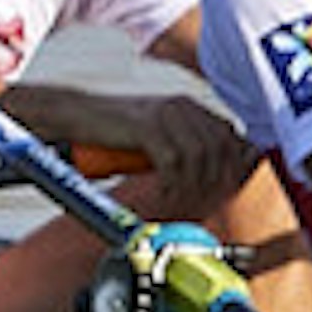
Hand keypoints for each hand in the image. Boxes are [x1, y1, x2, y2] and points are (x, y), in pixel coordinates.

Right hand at [121, 94, 252, 212]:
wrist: (77, 116)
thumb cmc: (116, 134)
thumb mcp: (157, 136)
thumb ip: (183, 147)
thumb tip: (211, 179)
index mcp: (190, 106)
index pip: (230, 136)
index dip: (234, 165)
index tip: (226, 192)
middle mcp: (183, 105)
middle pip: (219, 147)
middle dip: (218, 181)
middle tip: (206, 205)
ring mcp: (165, 113)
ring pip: (198, 156)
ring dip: (194, 186)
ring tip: (183, 205)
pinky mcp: (146, 125)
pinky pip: (172, 160)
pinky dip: (172, 183)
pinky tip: (165, 195)